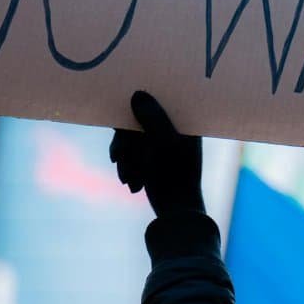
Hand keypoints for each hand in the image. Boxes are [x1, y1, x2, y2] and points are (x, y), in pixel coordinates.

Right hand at [110, 91, 202, 216]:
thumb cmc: (177, 174)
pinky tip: (133, 183)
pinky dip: (128, 166)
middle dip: (127, 143)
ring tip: (128, 177)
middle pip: (138, 120)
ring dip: (127, 158)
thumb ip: (152, 117)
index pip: (158, 100)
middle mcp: (173, 127)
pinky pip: (127, 152)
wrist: (176, 210)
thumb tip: (137, 93)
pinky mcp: (149, 154)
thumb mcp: (166, 142)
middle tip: (118, 157)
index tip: (121, 115)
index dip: (138, 105)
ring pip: (129, 138)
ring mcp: (159, 141)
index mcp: (185, 120)